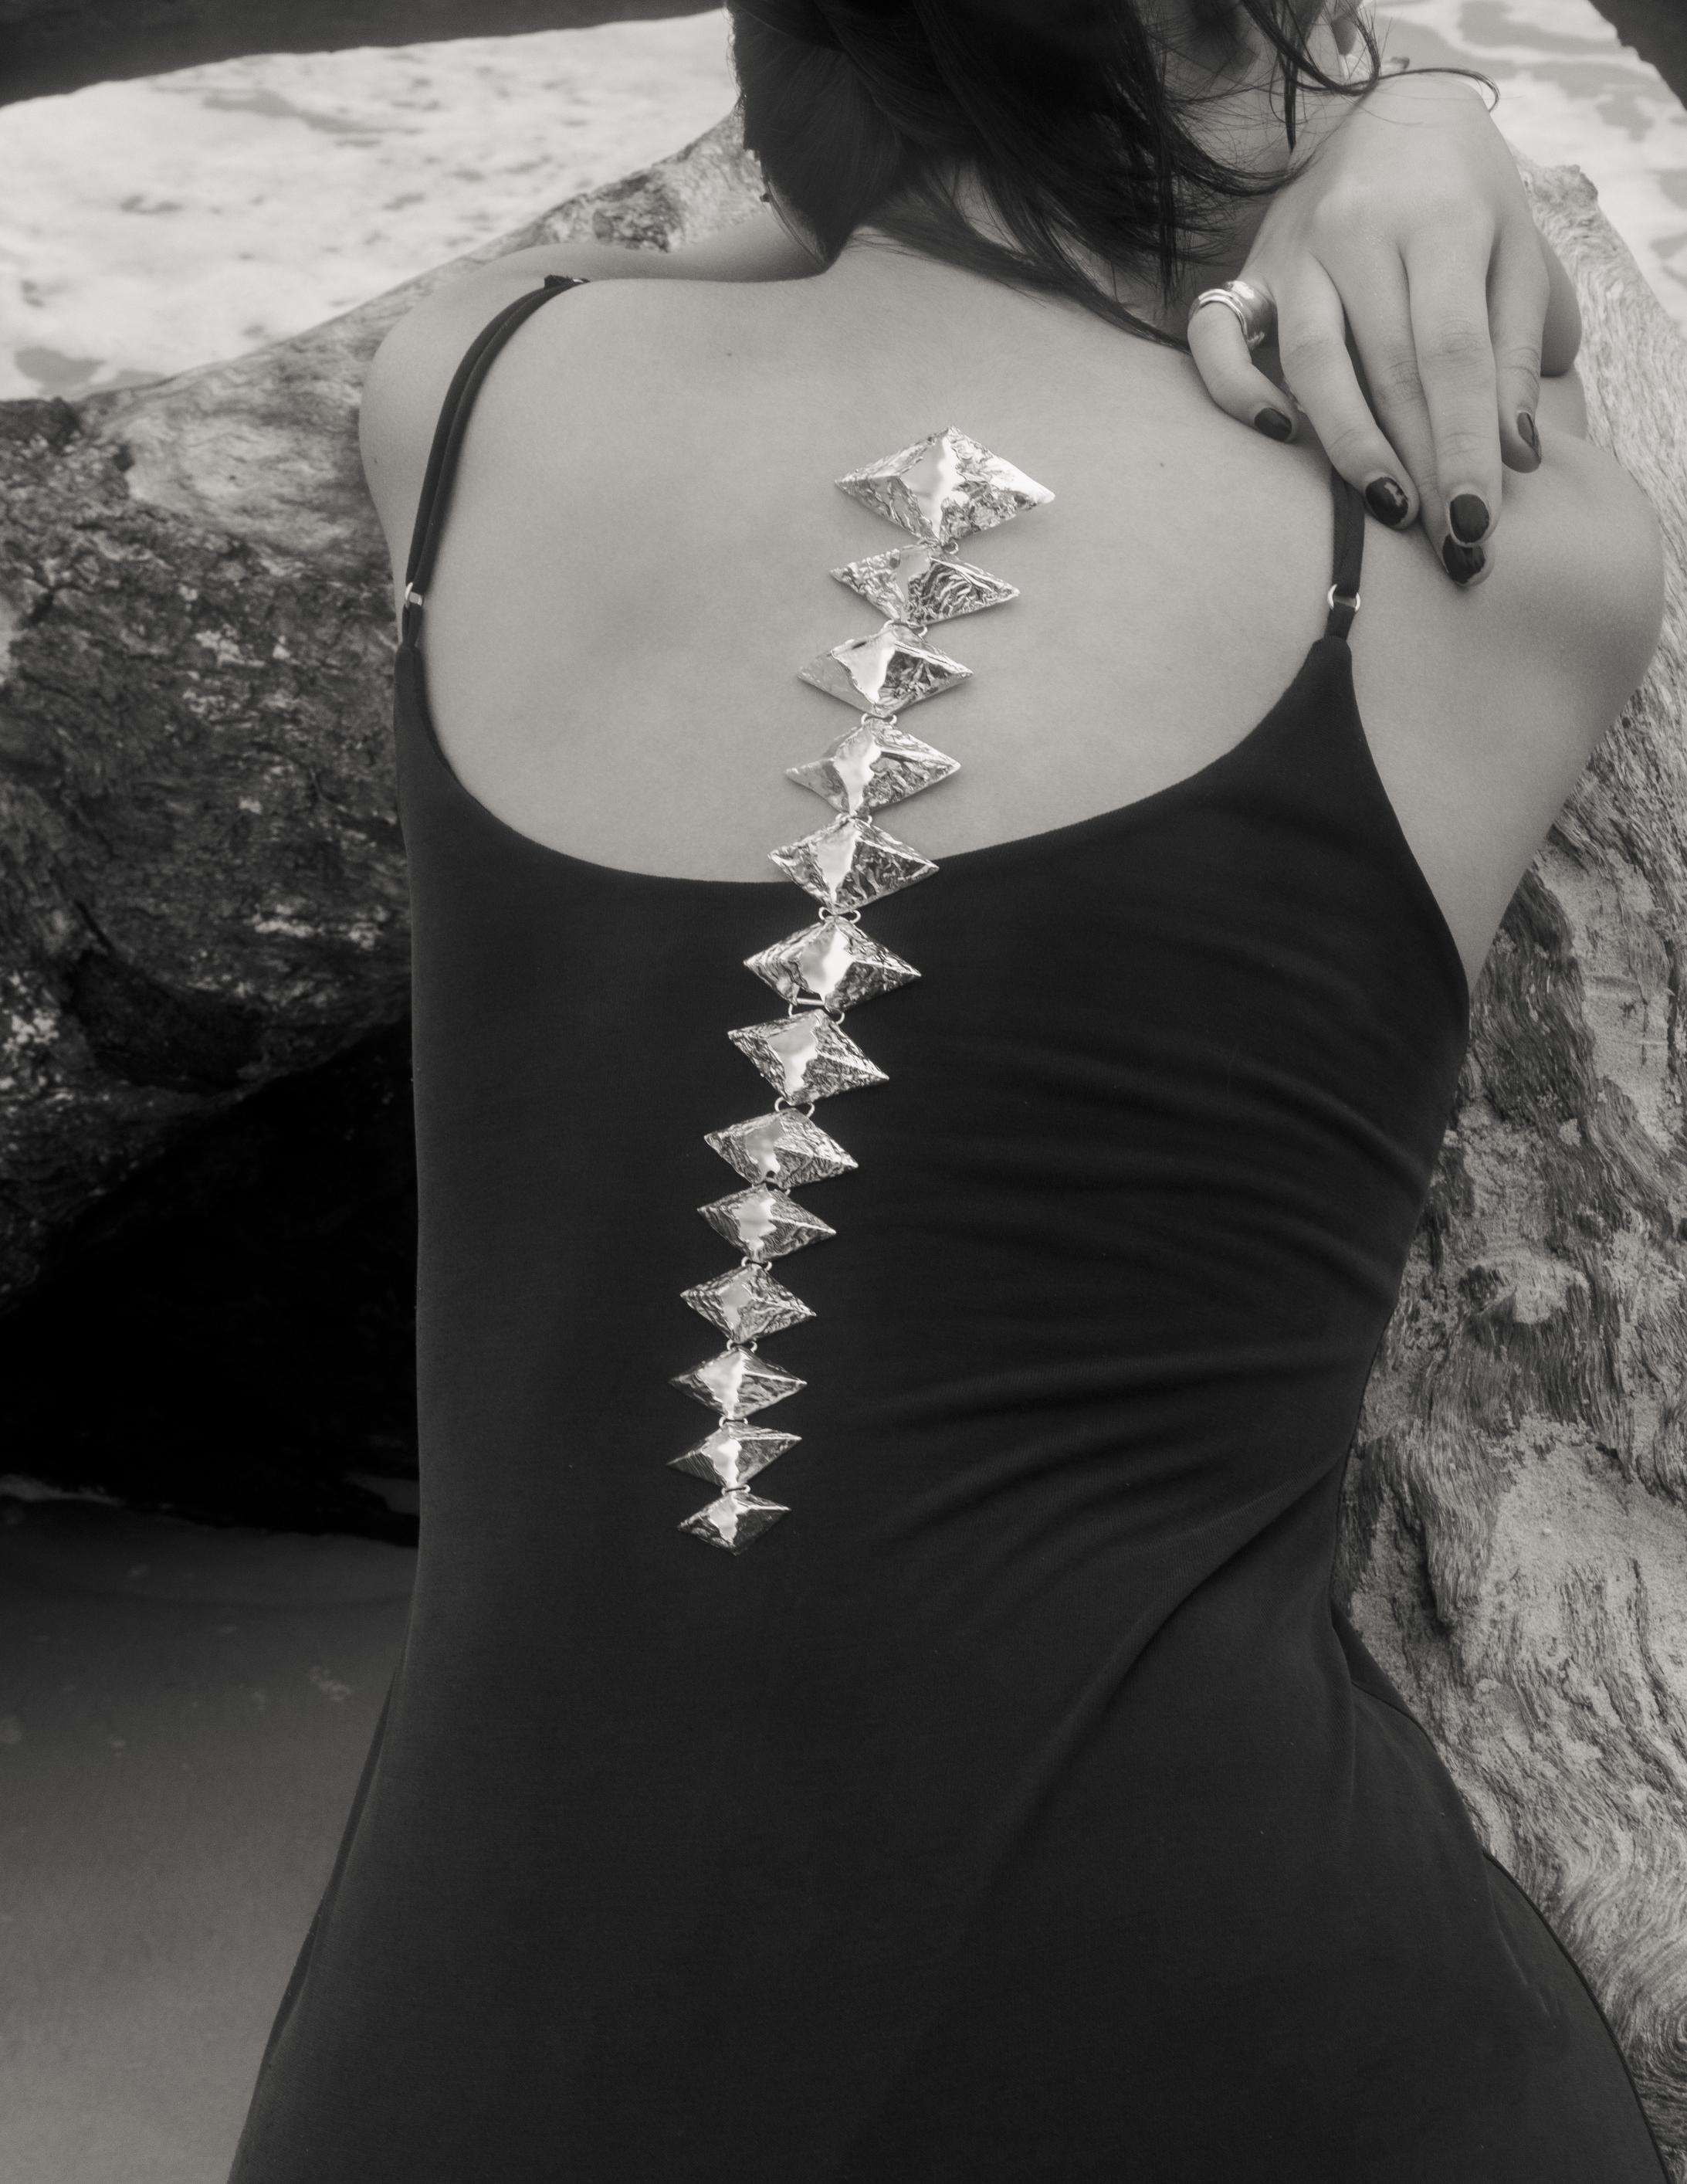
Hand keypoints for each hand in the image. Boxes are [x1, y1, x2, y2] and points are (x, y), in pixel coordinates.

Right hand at [1188, 68, 1581, 585]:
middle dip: (1418, 461)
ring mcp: (1293, 253)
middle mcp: (1357, 233)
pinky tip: (1278, 435)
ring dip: (1347, 445)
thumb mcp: (1515, 254)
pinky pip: (1216, 340)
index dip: (1462, 442)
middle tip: (1439, 540)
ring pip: (1311, 364)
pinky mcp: (1246, 273)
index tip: (1474, 519)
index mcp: (1437, 220)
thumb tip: (1513, 455)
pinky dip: (1238, 391)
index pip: (1451, 351)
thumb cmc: (1463, 200)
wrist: (1390, 118)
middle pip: (1387, 368)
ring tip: (1383, 506)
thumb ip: (1513, 349)